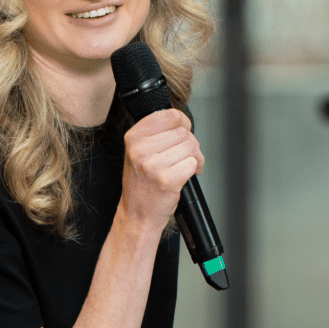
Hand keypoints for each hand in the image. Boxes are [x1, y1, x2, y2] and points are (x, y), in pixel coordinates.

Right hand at [120, 108, 203, 231]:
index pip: (169, 115)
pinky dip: (194, 169)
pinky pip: (192, 164)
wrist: (137, 212)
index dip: (183, 122)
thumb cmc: (141, 182)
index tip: (184, 129)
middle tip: (184, 155)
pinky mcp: (167, 180)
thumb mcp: (138, 151)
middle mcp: (140, 150)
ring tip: (185, 165)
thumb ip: (155, 133)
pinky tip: (185, 175)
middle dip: (191, 143)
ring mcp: (153, 166)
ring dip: (195, 157)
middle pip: (183, 132)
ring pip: (191, 147)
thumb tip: (181, 120)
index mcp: (133, 138)